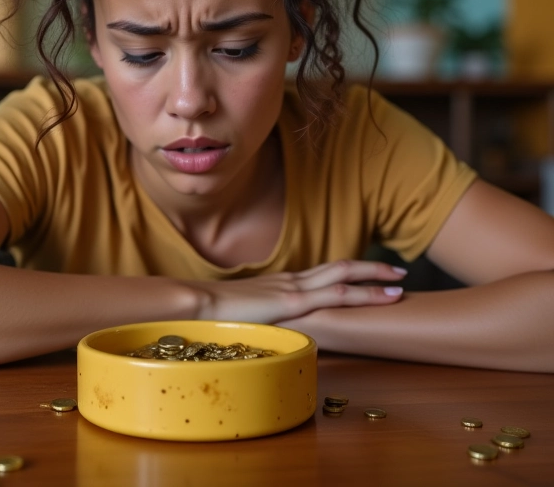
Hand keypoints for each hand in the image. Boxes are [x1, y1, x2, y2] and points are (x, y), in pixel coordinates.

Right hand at [190, 260, 405, 323]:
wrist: (198, 303)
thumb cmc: (216, 313)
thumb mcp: (247, 315)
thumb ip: (262, 318)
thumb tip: (269, 331)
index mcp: (283, 283)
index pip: (324, 274)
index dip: (350, 274)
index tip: (371, 276)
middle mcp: (292, 280)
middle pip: (340, 268)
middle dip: (371, 270)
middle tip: (399, 272)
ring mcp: (294, 288)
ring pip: (344, 278)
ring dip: (374, 280)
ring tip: (400, 284)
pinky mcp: (293, 302)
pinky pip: (335, 295)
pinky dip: (362, 294)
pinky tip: (381, 297)